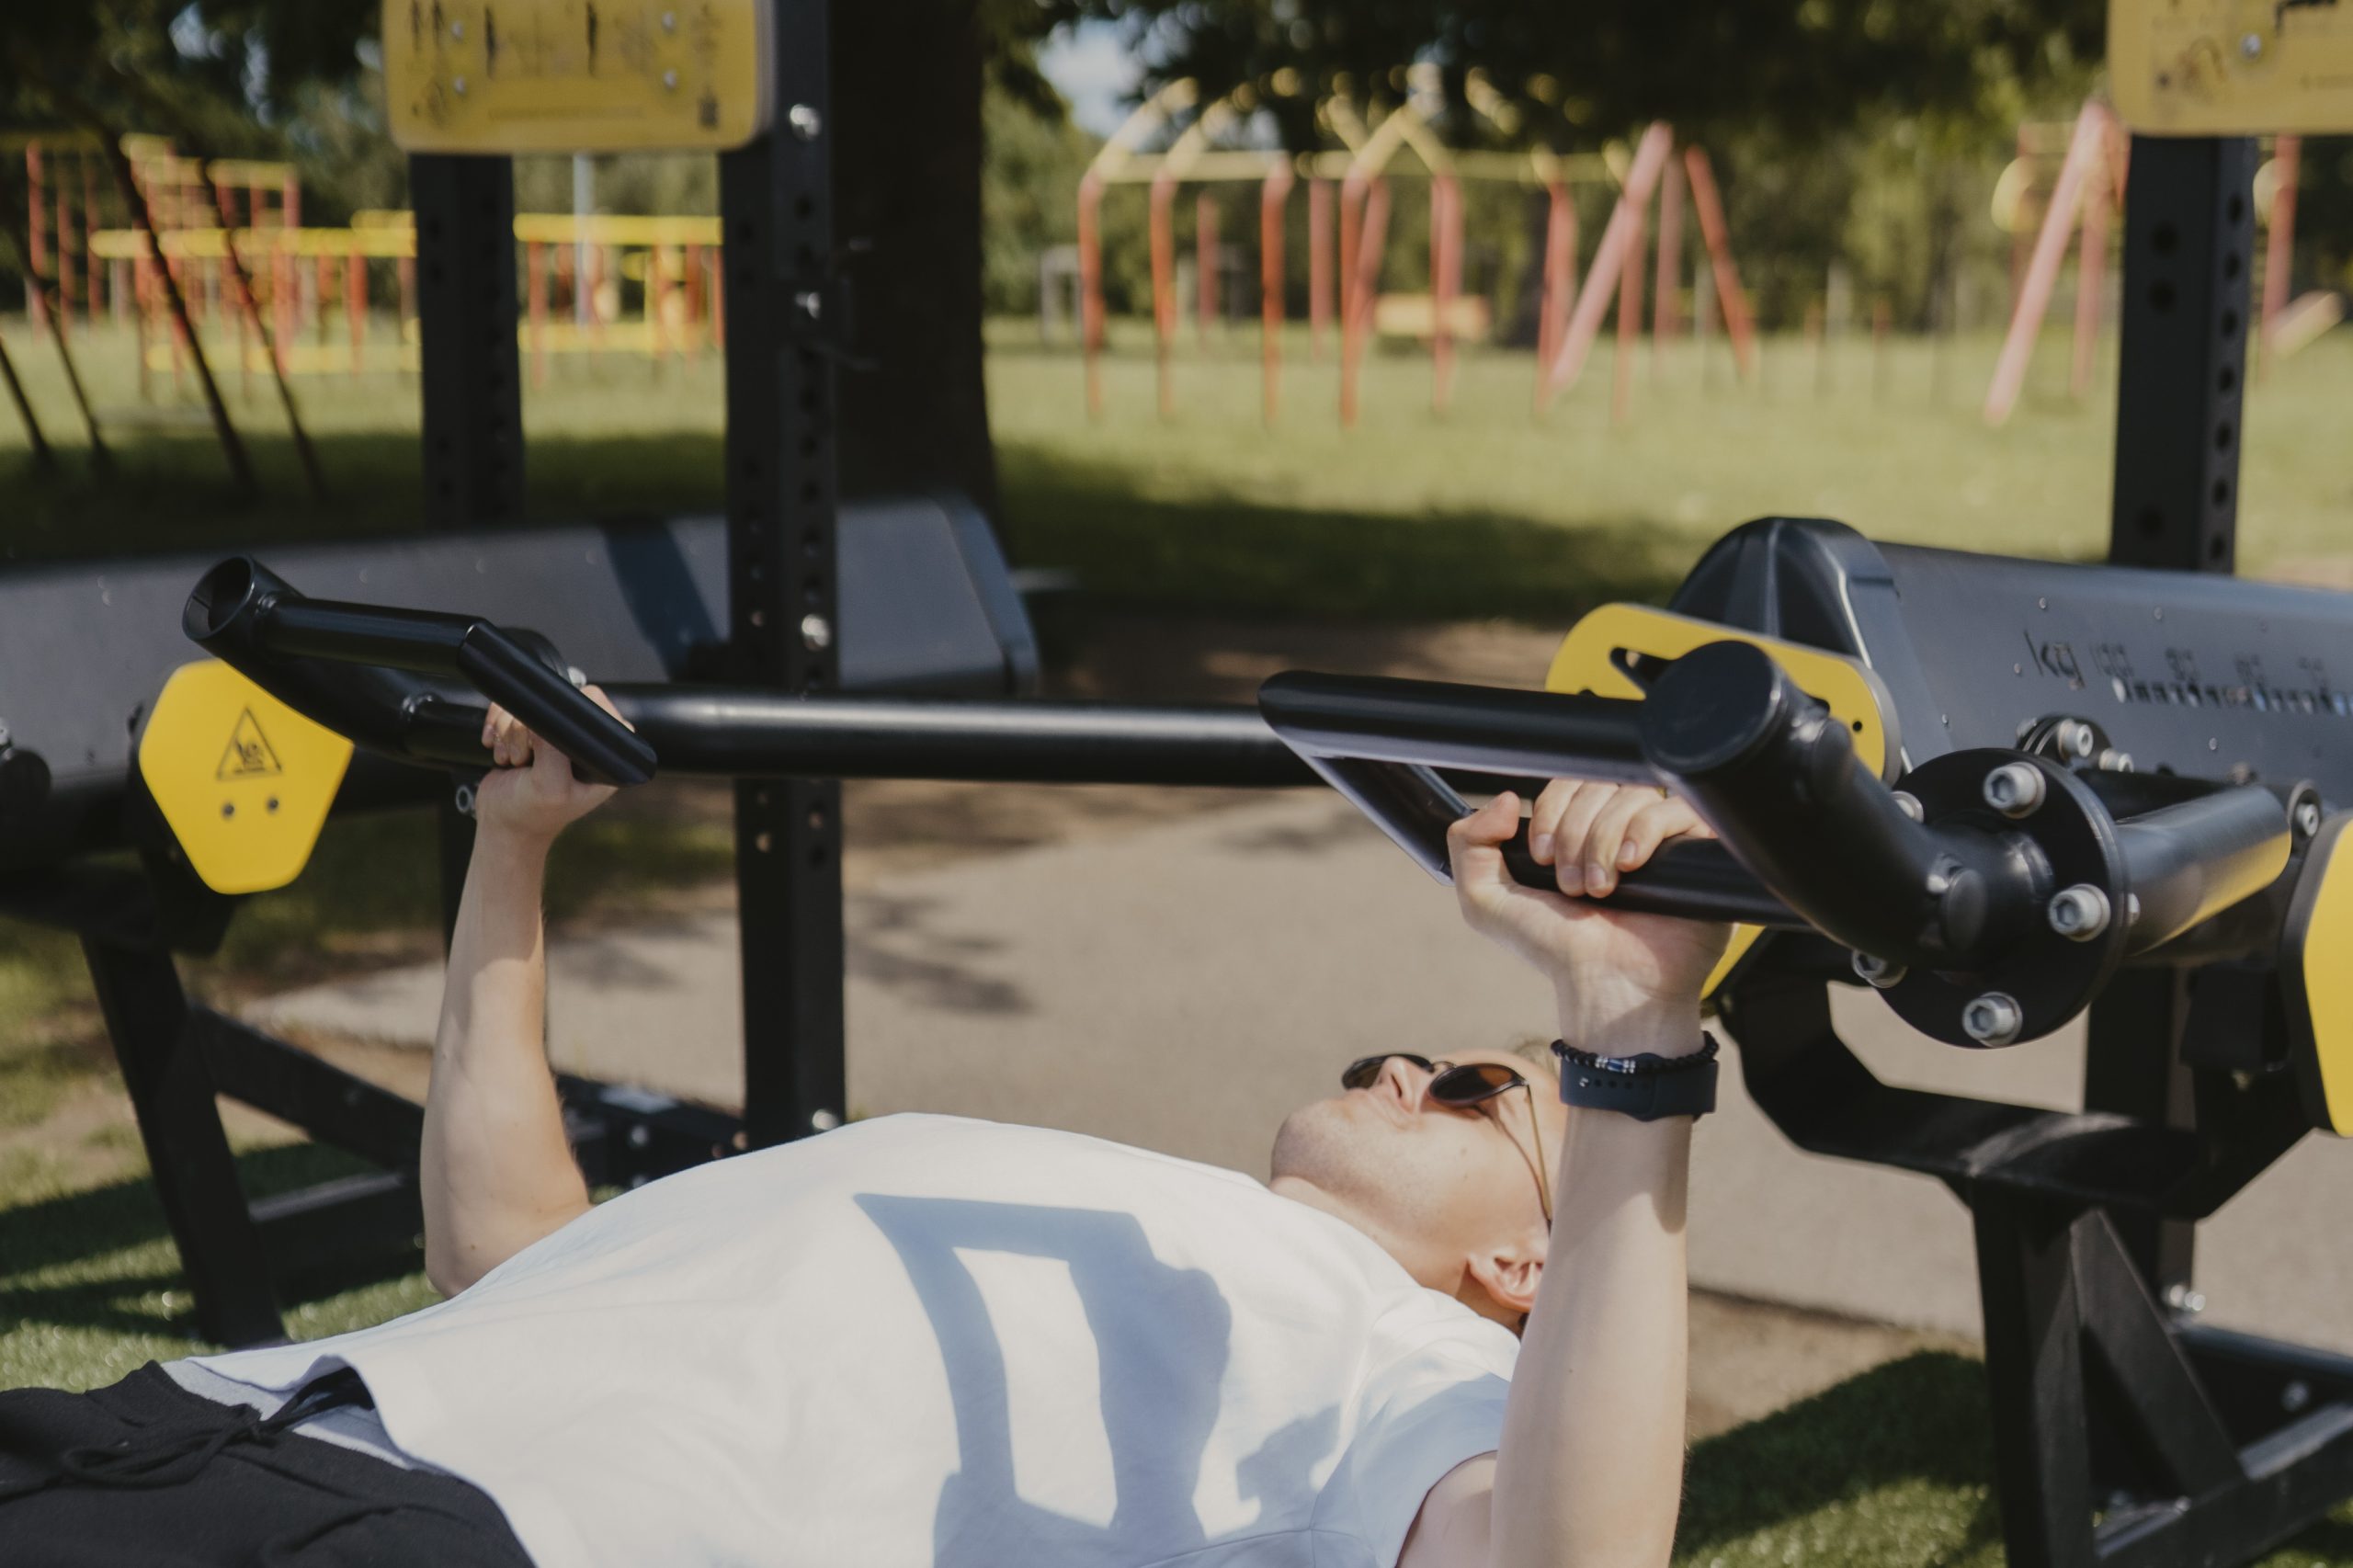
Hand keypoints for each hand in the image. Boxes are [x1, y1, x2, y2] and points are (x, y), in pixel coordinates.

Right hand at [471, 687, 627, 846]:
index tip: (547, 743)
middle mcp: (584, 743)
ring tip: (514, 761)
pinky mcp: (528, 732)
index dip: (568, 715)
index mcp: (604, 757)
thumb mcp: (550, 789)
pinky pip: (508, 709)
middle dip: (527, 730)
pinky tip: (499, 750)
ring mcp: (554, 735)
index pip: (596, 709)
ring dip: (509, 732)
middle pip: (554, 702)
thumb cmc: (531, 816)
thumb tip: (545, 720)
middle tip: (525, 760)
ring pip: (527, 706)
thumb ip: (554, 754)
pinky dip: (497, 726)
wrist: (502, 826)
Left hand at [1447, 781, 1730, 1048]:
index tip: (1542, 858)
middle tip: (1571, 885)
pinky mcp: (1694, 850)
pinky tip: (1632, 867)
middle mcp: (1617, 828)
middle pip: (1598, 785)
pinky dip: (1644, 832)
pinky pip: (1673, 809)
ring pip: (1632, 795)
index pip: (1567, 783)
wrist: (1607, 986)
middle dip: (1574, 834)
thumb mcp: (1487, 902)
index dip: (1551, 812)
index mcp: (1576, 830)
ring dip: (1603, 842)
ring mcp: (1657, 838)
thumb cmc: (1555, 949)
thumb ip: (1469, 844)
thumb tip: (1505, 800)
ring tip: (1600, 890)